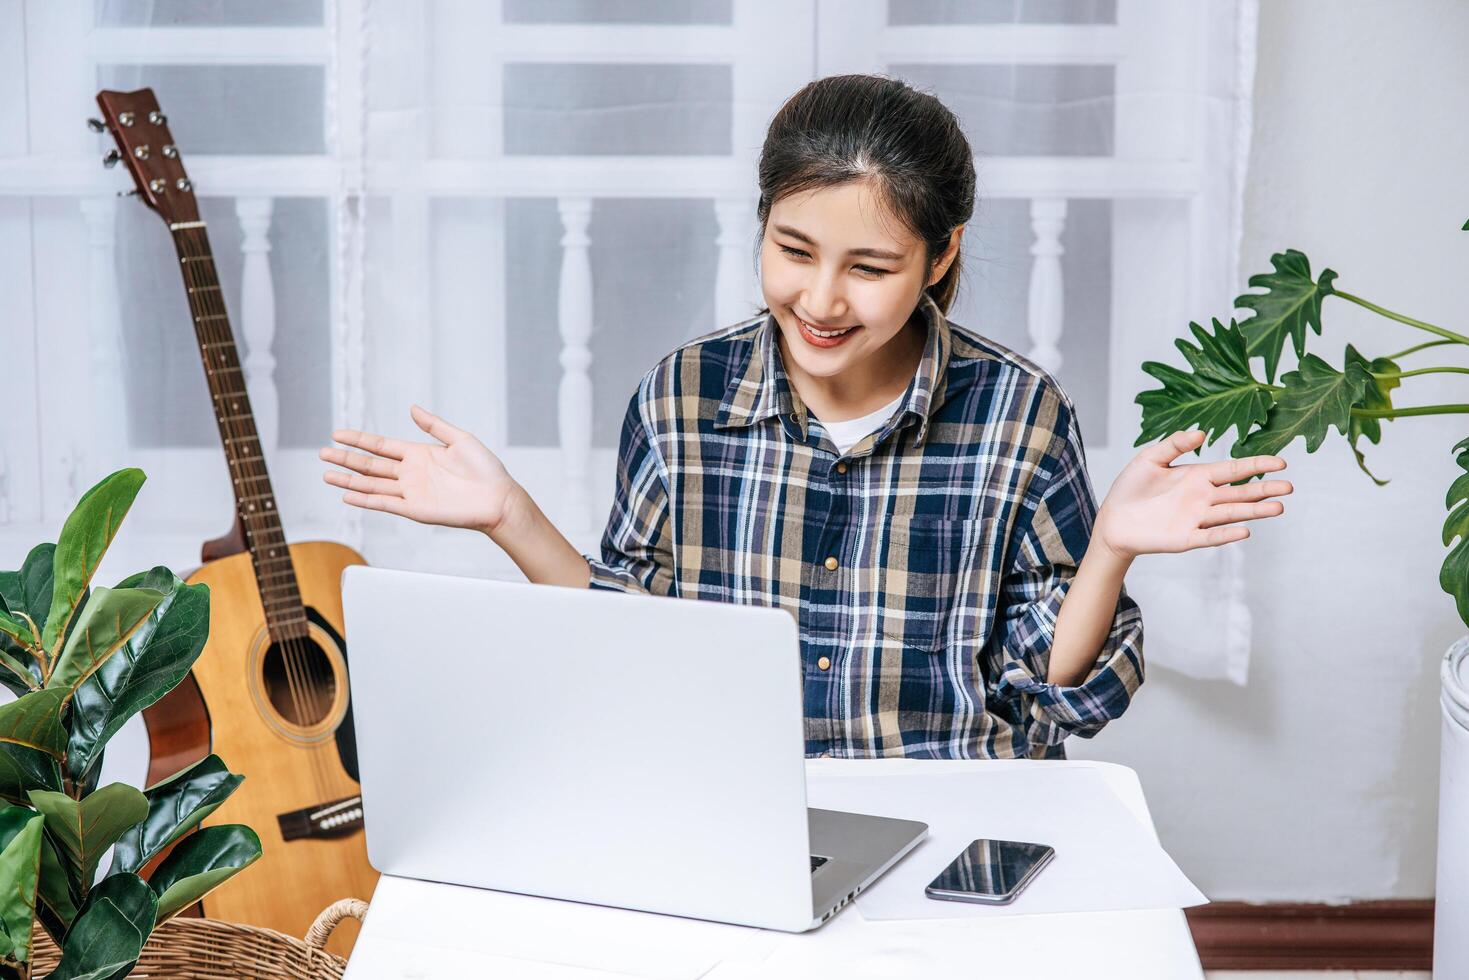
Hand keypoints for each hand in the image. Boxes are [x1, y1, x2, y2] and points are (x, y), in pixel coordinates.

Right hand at [319, 405, 521, 535]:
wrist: (497, 498)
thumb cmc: (485, 469)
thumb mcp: (460, 439)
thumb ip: (434, 425)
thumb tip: (412, 408)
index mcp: (418, 453)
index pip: (380, 445)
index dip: (359, 439)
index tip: (337, 433)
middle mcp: (410, 473)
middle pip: (370, 465)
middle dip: (345, 459)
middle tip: (322, 453)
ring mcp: (411, 492)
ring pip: (371, 485)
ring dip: (348, 481)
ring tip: (326, 474)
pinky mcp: (415, 509)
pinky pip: (385, 503)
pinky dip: (365, 500)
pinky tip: (347, 496)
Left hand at [1093, 429, 1291, 560]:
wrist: (1112, 520)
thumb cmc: (1131, 488)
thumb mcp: (1149, 459)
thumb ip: (1174, 444)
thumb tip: (1200, 433)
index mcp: (1198, 476)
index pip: (1234, 469)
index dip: (1257, 465)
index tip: (1281, 463)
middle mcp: (1203, 498)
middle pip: (1240, 493)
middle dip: (1264, 490)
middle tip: (1289, 487)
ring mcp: (1197, 519)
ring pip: (1231, 514)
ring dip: (1254, 511)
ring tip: (1278, 508)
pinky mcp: (1185, 538)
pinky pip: (1210, 537)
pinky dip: (1226, 534)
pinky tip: (1244, 531)